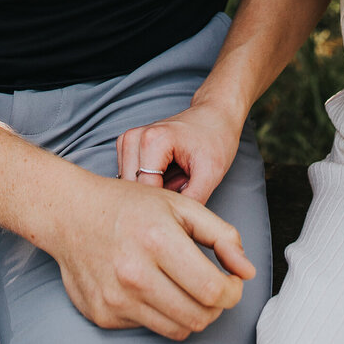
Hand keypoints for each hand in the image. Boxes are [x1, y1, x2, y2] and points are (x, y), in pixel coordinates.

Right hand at [49, 168, 254, 340]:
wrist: (70, 214)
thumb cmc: (130, 206)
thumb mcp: (180, 206)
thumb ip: (221, 235)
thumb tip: (249, 271)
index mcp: (158, 240)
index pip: (213, 291)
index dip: (233, 292)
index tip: (232, 281)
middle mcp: (135, 274)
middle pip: (199, 317)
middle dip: (216, 306)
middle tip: (213, 287)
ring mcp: (116, 299)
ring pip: (178, 330)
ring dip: (191, 313)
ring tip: (187, 288)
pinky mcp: (103, 316)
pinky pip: (149, 328)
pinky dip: (159, 313)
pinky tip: (151, 288)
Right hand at [117, 98, 245, 203]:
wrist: (215, 114)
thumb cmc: (216, 139)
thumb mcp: (212, 173)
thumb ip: (192, 202)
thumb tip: (176, 229)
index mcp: (152, 141)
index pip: (146, 194)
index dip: (165, 209)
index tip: (183, 213)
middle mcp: (133, 138)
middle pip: (134, 192)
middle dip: (156, 201)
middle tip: (183, 192)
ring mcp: (127, 141)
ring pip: (129, 189)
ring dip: (151, 193)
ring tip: (176, 182)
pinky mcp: (127, 147)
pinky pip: (130, 180)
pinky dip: (147, 186)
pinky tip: (166, 179)